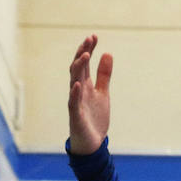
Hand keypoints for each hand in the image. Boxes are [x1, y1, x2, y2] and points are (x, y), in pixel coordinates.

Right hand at [68, 34, 112, 153]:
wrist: (92, 143)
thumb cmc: (95, 118)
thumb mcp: (103, 93)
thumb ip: (104, 75)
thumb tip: (107, 53)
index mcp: (85, 84)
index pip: (84, 63)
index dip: (88, 49)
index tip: (94, 36)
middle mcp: (78, 90)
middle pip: (78, 68)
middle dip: (82, 53)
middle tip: (89, 39)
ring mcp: (75, 102)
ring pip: (74, 81)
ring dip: (78, 68)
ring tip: (85, 55)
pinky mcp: (76, 115)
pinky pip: (73, 102)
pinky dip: (75, 93)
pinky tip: (78, 84)